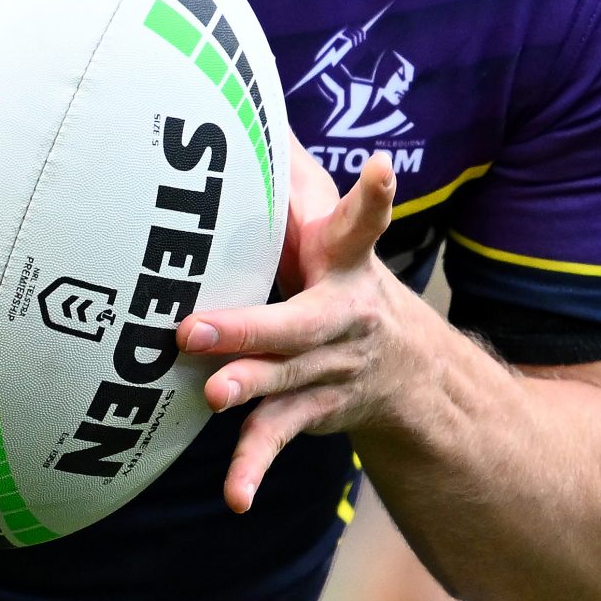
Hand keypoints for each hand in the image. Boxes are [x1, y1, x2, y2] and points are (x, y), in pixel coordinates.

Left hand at [176, 145, 421, 512]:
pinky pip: (279, 438)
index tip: (379, 168)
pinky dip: (253, 468)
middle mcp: (344, 316)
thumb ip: (297, 177)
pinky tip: (235, 498)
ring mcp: (330, 368)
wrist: (406, 368)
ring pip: (286, 381)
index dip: (372, 195)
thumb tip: (252, 102)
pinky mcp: (313, 409)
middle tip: (194, 324)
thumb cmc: (337, 276)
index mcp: (346, 262)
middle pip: (298, 321)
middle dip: (249, 326)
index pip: (363, 222)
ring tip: (212, 394)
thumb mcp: (331, 228)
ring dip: (248, 388)